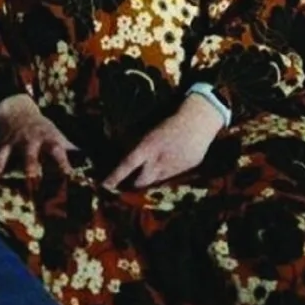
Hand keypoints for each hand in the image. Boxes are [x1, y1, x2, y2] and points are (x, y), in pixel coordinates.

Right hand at [0, 94, 80, 181]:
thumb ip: (67, 148)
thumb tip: (86, 160)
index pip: (57, 150)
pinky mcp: (2, 144)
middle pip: (31, 151)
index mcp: (47, 138)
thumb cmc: (42, 128)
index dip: (62, 162)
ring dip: (4, 163)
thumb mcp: (56, 135)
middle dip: (30, 162)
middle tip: (32, 175)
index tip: (68, 175)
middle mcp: (31, 140)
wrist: (18, 109)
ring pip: (8, 153)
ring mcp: (15, 141)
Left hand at [104, 95, 225, 191]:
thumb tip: (123, 151)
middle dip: (134, 183)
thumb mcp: (151, 131)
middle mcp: (160, 160)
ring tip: (154, 165)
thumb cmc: (172, 119)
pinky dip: (167, 171)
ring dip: (152, 176)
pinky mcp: (186, 168)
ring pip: (157, 180)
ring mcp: (174, 166)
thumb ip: (138, 144)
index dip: (114, 177)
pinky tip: (171, 159)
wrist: (200, 118)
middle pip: (141, 182)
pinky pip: (172, 175)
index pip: (126, 166)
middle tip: (130, 180)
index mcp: (148, 147)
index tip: (104, 186)